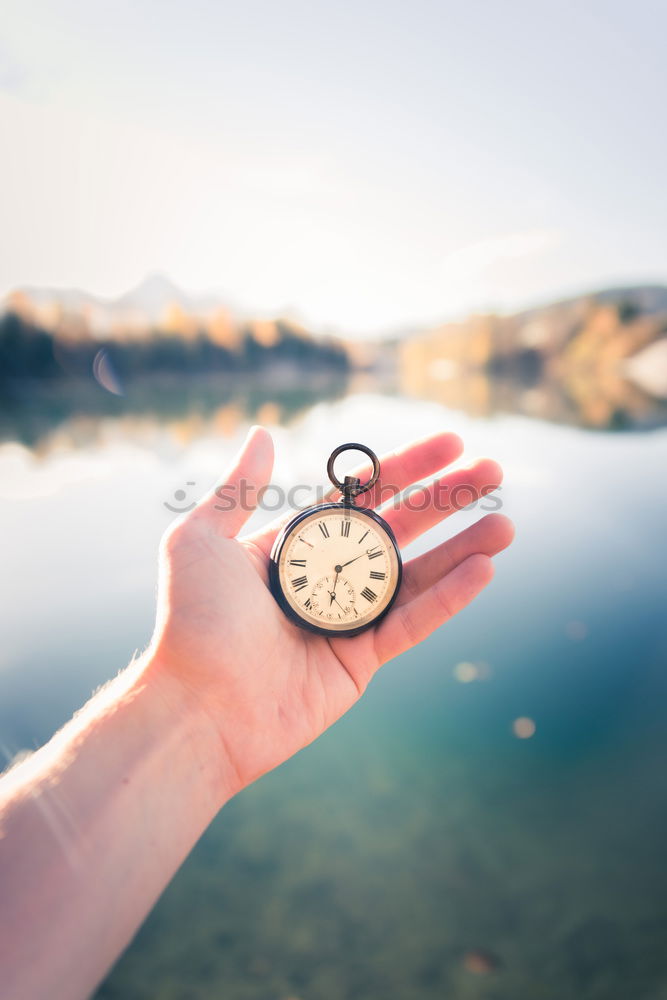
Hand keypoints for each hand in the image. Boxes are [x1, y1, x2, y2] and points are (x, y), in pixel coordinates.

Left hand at [150, 427, 513, 795]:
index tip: (451, 442)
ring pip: (418, 576)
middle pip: (401, 528)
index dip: (408, 467)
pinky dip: (450, 598)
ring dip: (464, 548)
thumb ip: (239, 488)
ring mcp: (349, 620)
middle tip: (494, 473)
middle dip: (448, 500)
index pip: (363, 495)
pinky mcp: (363, 662)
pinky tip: (483, 569)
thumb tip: (265, 432)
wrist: (197, 708)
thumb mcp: (201, 540)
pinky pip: (414, 623)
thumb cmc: (192, 622)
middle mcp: (328, 577)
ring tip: (507, 524)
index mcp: (297, 545)